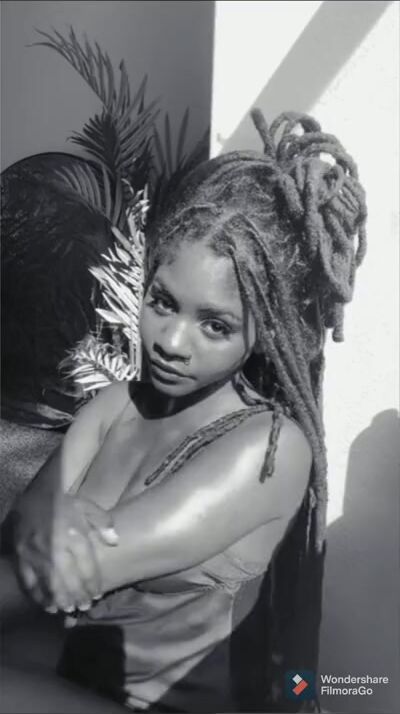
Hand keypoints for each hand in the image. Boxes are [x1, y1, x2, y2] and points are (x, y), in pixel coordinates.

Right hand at [14, 491, 118, 612]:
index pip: (87, 567)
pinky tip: (48, 605)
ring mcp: (38, 555)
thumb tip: (115, 541)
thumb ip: (103, 523)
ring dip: (61, 600)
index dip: (93, 584)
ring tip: (69, 609)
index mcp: (76, 536)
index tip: (97, 594)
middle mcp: (58, 549)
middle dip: (79, 596)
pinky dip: (39, 596)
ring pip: (51, 585)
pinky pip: (31, 582)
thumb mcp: (87, 506)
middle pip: (71, 580)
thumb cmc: (63, 503)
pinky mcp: (22, 558)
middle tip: (85, 606)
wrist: (33, 496)